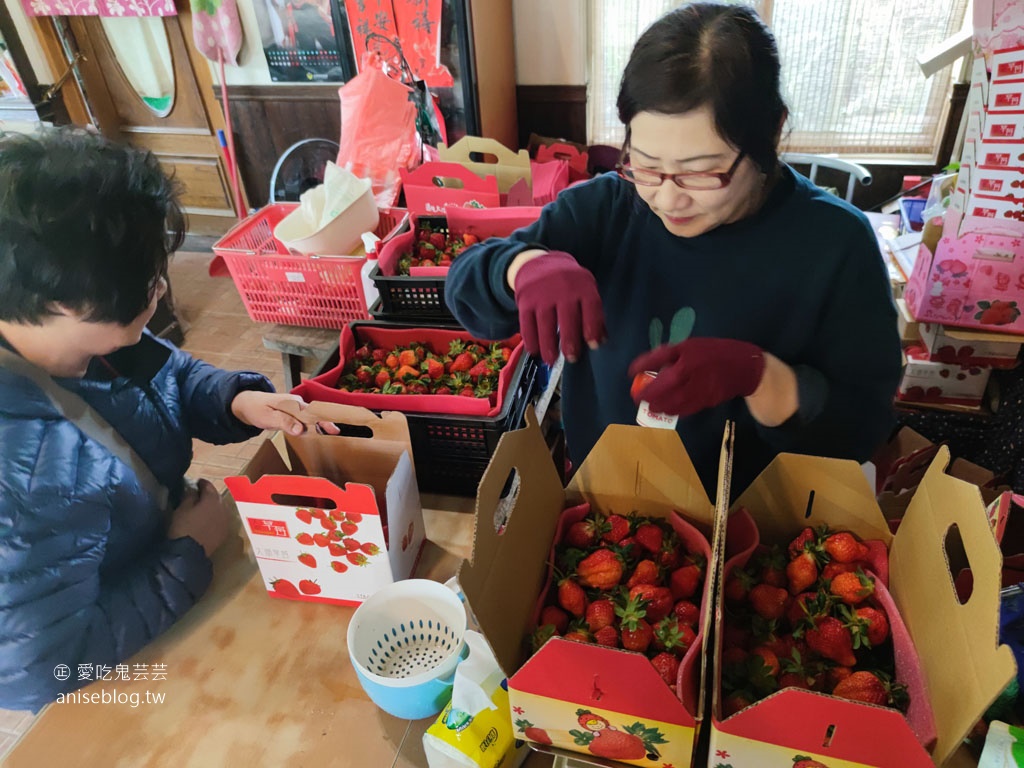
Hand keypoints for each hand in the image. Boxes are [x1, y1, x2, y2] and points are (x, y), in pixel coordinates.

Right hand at [167, 478, 231, 556]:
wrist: (189, 554)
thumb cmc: (182, 528)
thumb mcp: (182, 508)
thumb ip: (189, 495)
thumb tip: (193, 488)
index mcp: (212, 499)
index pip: (208, 486)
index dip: (201, 483)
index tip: (196, 482)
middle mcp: (223, 508)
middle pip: (216, 496)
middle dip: (209, 494)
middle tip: (199, 495)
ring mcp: (226, 521)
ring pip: (221, 508)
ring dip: (213, 505)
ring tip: (203, 507)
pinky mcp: (224, 533)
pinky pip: (221, 519)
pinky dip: (216, 516)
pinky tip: (208, 519)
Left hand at [230, 391, 340, 435]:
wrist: (246, 404)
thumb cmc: (256, 409)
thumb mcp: (268, 417)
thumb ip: (285, 423)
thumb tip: (301, 430)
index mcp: (293, 403)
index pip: (311, 413)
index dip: (323, 422)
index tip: (333, 430)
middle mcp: (297, 404)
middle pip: (315, 414)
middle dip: (326, 423)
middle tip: (337, 432)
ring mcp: (296, 408)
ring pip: (311, 417)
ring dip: (320, 425)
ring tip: (332, 433)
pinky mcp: (293, 413)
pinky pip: (305, 419)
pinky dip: (312, 425)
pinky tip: (318, 431)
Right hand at [512, 251, 605, 365]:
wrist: (539, 263)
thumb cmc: (568, 283)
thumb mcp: (584, 289)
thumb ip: (593, 313)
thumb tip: (600, 340)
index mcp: (582, 285)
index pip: (591, 307)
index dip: (593, 328)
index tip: (593, 345)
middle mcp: (562, 288)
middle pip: (567, 318)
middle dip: (570, 342)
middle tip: (572, 358)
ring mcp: (542, 294)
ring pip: (545, 324)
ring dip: (548, 346)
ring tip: (551, 360)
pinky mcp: (525, 300)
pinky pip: (527, 323)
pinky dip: (530, 339)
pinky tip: (534, 350)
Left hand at [628, 338, 765, 416]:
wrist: (745, 367)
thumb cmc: (714, 352)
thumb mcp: (691, 345)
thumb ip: (670, 353)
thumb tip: (648, 363)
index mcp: (688, 353)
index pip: (661, 358)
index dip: (643, 365)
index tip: (631, 373)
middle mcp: (693, 371)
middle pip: (666, 385)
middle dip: (649, 394)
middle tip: (638, 398)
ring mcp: (702, 387)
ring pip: (676, 401)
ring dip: (660, 406)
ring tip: (651, 406)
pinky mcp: (708, 400)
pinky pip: (688, 408)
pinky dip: (675, 411)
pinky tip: (667, 410)